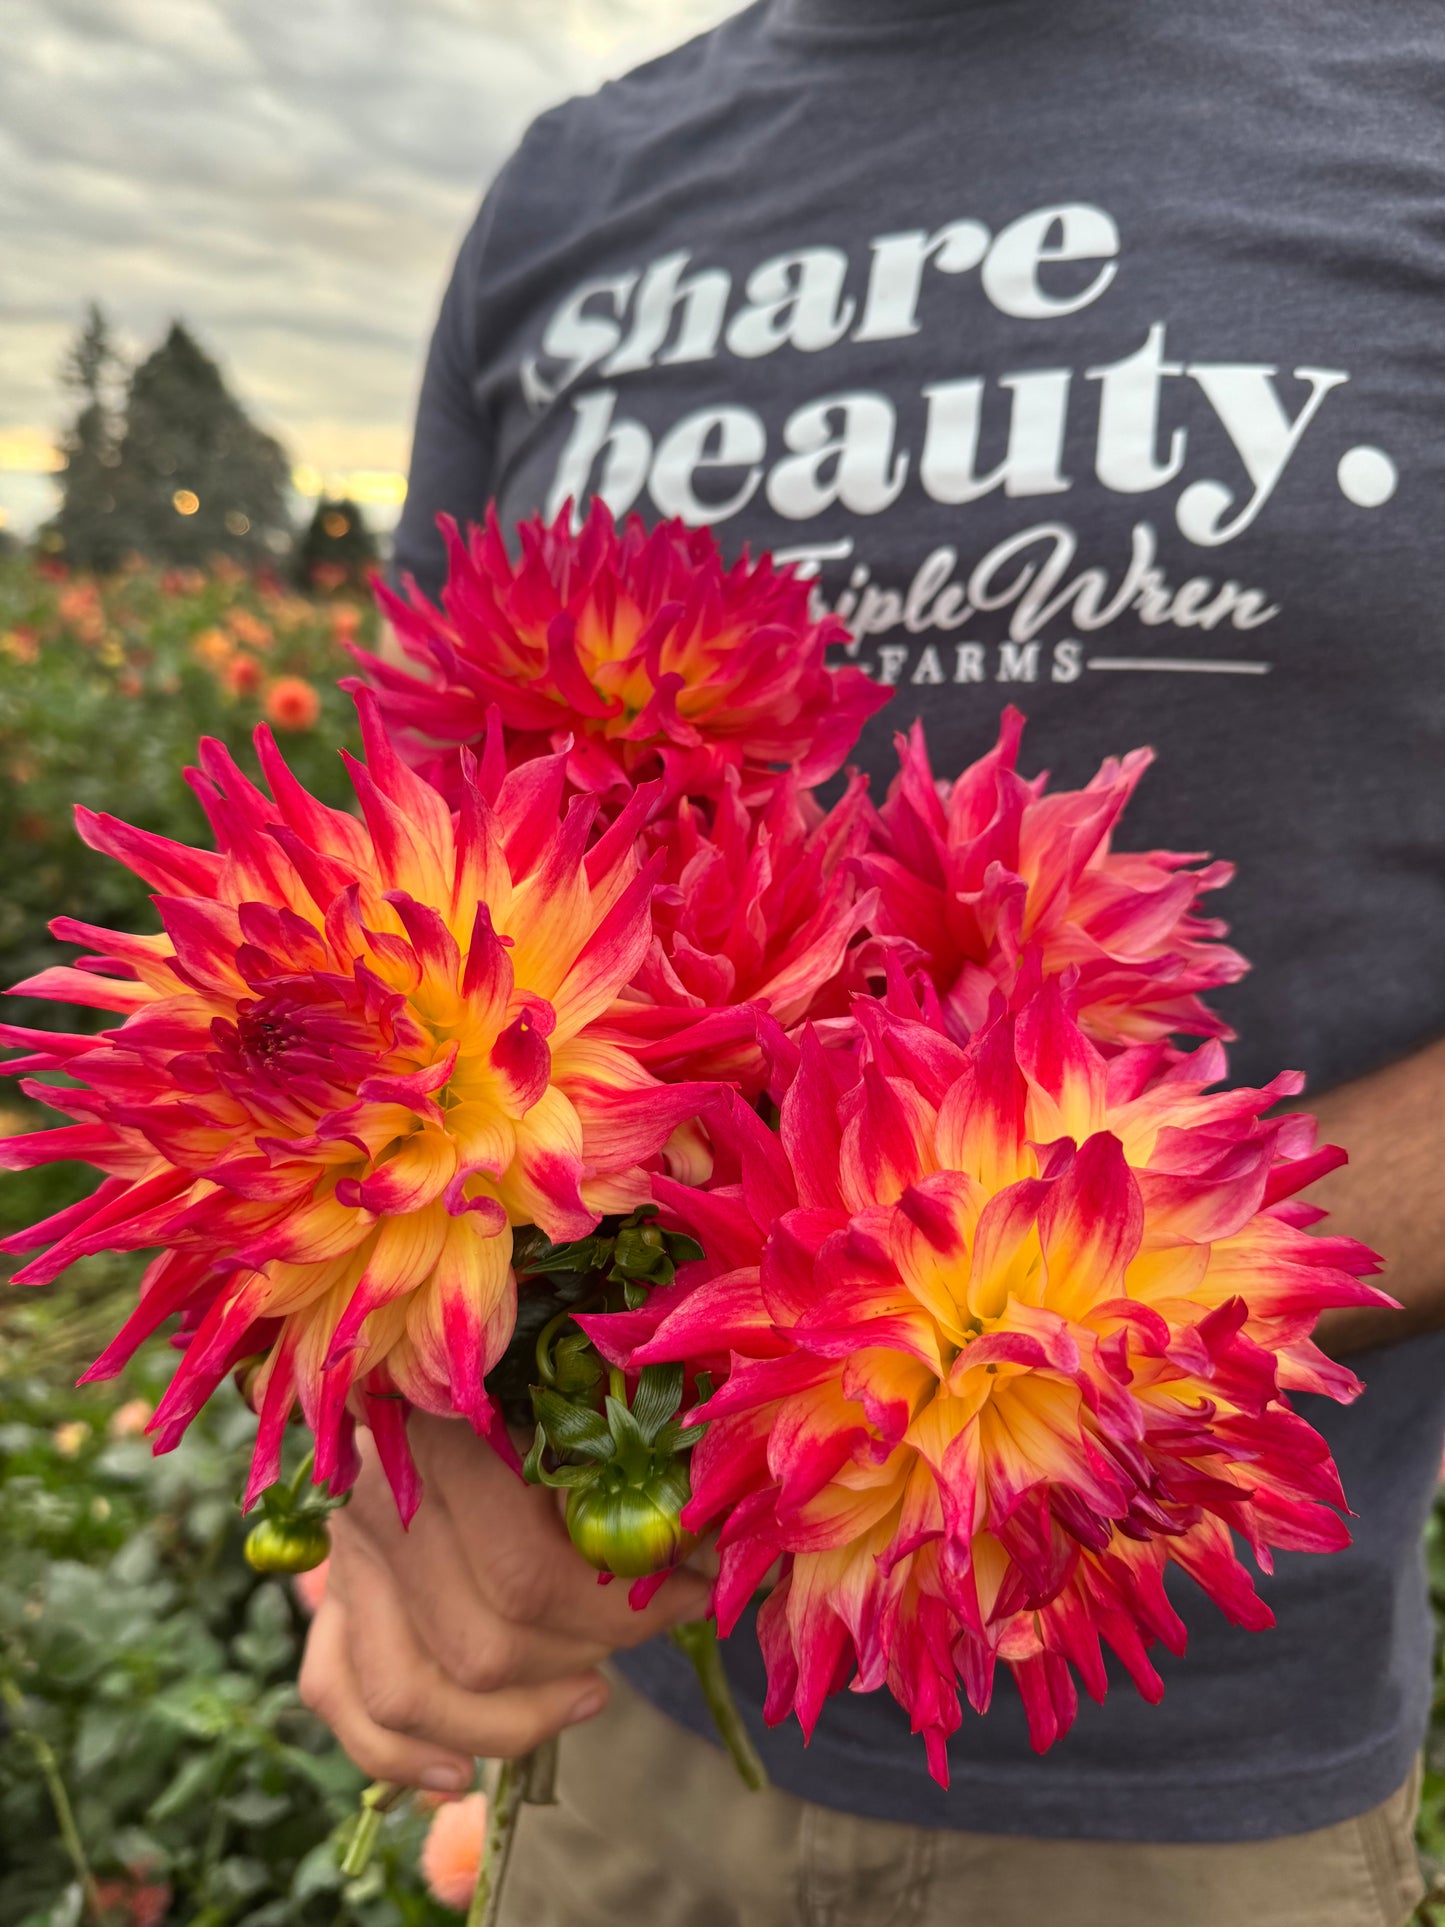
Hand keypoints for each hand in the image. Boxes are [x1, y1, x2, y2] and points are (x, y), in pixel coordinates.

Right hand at [298, 1413, 710, 1790]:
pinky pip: (341, 1700)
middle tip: (650, 1628)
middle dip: (587, 1656)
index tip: (690, 1590)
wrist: (417, 1358)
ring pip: (407, 1692)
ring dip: (510, 1721)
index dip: (625, 1607)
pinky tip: (461, 1776)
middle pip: (480, 1646)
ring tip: (591, 1695)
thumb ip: (624, 1464)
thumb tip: (701, 1544)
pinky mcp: (328, 1597)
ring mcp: (344, 1556)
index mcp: (441, 1438)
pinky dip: (395, 1756)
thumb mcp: (576, 1399)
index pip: (529, 1575)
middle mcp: (379, 1501)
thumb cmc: (532, 1379)